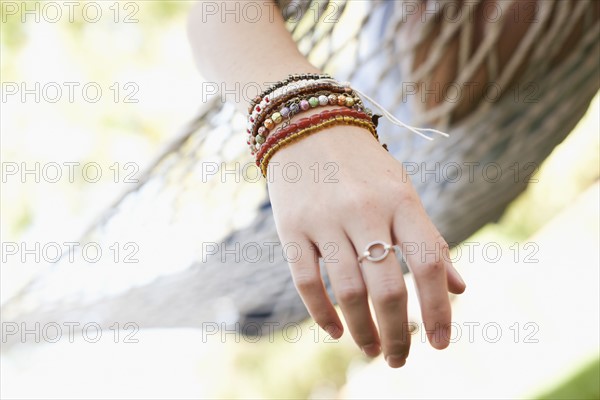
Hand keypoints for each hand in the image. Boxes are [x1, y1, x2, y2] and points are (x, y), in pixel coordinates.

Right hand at [267, 124, 465, 367]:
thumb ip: (430, 240)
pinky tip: (336, 330)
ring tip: (371, 349)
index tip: (439, 344)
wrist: (308, 125)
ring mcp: (325, 219)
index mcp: (401, 201)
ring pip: (347, 292)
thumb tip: (458, 288)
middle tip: (399, 358)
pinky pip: (305, 281)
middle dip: (398, 333)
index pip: (428, 265)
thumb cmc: (364, 166)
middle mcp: (365, 210)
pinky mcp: (291, 226)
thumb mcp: (403, 193)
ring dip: (362, 331)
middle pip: (386, 289)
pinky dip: (322, 313)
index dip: (438, 310)